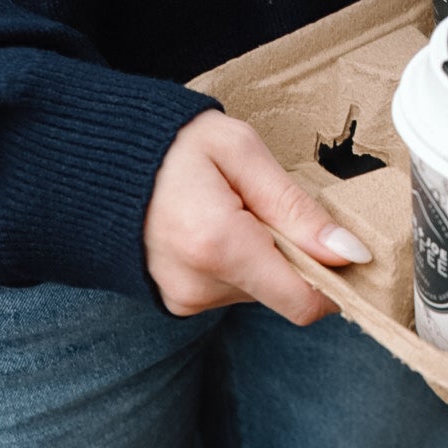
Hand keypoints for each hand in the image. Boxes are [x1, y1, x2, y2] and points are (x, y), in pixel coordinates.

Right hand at [144, 111, 371, 320]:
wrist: (97, 157)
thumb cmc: (170, 145)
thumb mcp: (240, 151)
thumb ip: (296, 207)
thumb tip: (349, 253)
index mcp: (217, 244)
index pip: (304, 300)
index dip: (335, 281)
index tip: (342, 249)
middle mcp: (199, 285)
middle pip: (285, 292)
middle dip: (292, 254)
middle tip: (263, 205)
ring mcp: (184, 299)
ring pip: (260, 290)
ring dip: (263, 256)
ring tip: (231, 210)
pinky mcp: (178, 301)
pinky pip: (232, 289)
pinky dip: (237, 262)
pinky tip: (214, 226)